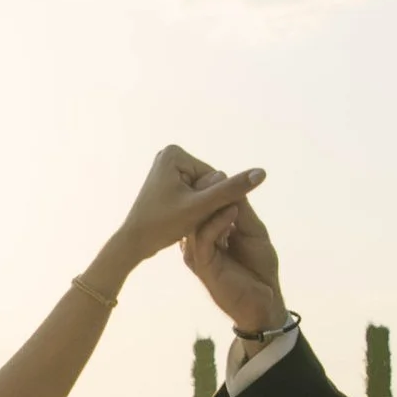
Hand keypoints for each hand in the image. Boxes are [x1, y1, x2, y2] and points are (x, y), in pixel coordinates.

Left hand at [107, 147, 265, 277]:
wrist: (134, 243)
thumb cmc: (162, 225)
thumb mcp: (201, 207)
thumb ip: (231, 190)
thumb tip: (262, 173)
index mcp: (176, 154)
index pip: (215, 177)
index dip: (212, 200)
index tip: (193, 214)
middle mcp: (171, 155)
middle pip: (209, 182)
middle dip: (205, 204)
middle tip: (187, 220)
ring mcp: (169, 168)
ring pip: (204, 192)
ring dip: (202, 210)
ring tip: (184, 222)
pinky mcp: (169, 182)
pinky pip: (194, 195)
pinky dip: (193, 210)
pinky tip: (182, 221)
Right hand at [182, 183, 286, 339]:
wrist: (264, 300)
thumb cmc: (259, 267)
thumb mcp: (252, 231)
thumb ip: (241, 210)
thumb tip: (233, 183)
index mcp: (209, 231)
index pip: (204, 205)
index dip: (210, 188)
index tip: (219, 170)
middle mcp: (199, 240)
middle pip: (195, 211)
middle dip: (205, 191)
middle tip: (216, 172)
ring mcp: (198, 253)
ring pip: (196, 222)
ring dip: (211, 202)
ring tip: (223, 185)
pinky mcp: (203, 265)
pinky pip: (204, 239)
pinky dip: (217, 222)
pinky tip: (231, 209)